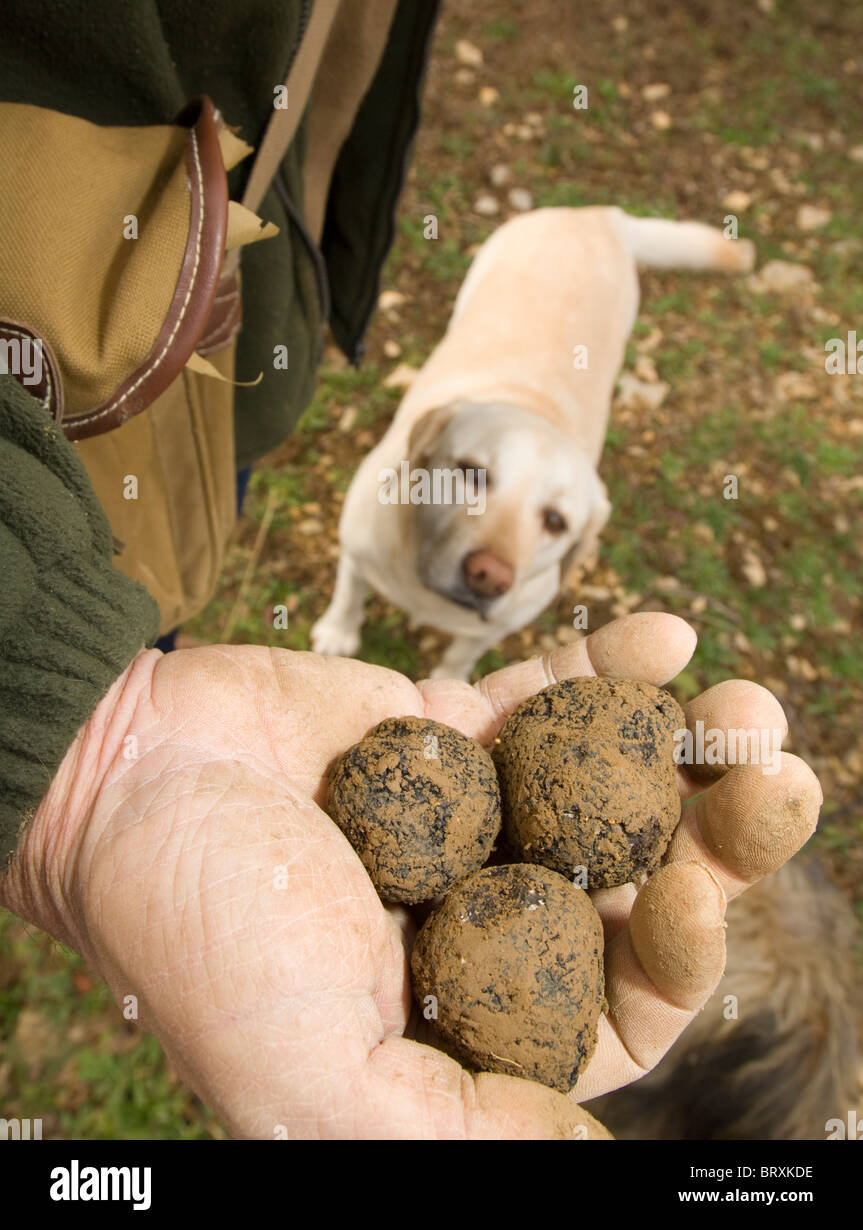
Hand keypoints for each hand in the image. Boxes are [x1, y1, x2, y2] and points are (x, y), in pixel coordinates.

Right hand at [1, 614, 820, 1138]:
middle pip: (637, 885)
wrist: (120, 777)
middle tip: (777, 777)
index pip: (618, 1005)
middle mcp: (487, 917)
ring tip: (748, 702)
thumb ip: (461, 1133)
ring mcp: (476, 815)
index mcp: (470, 1017)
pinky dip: (606, 668)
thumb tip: (594, 1164)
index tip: (694, 889)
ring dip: (688, 744)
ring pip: (611, 785)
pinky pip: (546, 697)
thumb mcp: (319, 1077)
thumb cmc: (205, 935)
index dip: (680, 952)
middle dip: (718, 836)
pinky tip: (662, 634)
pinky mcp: (450, 725)